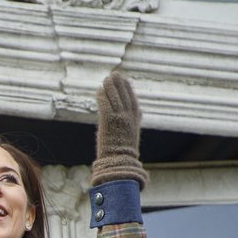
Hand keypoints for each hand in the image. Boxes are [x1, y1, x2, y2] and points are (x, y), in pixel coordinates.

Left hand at [91, 73, 147, 188]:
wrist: (120, 162)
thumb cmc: (124, 155)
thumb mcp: (132, 137)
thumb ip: (133, 125)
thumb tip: (139, 116)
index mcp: (135, 123)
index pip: (133, 103)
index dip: (129, 91)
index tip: (126, 82)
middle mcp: (129, 118)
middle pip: (125, 97)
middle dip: (120, 85)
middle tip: (116, 74)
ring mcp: (119, 119)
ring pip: (115, 99)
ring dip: (111, 87)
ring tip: (107, 78)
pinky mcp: (109, 122)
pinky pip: (105, 106)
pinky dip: (102, 97)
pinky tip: (99, 90)